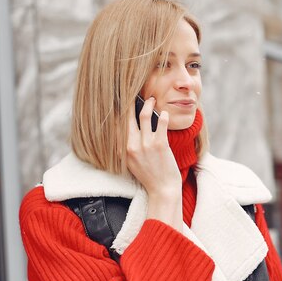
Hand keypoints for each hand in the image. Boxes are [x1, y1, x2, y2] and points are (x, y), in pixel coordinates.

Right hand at [126, 97, 181, 228]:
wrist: (162, 189)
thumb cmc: (149, 175)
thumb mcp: (131, 162)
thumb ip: (126, 146)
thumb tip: (127, 127)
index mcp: (122, 150)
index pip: (116, 124)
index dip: (118, 109)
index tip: (120, 98)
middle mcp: (131, 146)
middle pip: (127, 116)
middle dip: (130, 101)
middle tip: (133, 91)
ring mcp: (146, 145)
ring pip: (144, 116)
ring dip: (149, 104)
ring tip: (152, 99)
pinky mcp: (160, 145)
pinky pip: (162, 123)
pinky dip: (163, 115)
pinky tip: (165, 112)